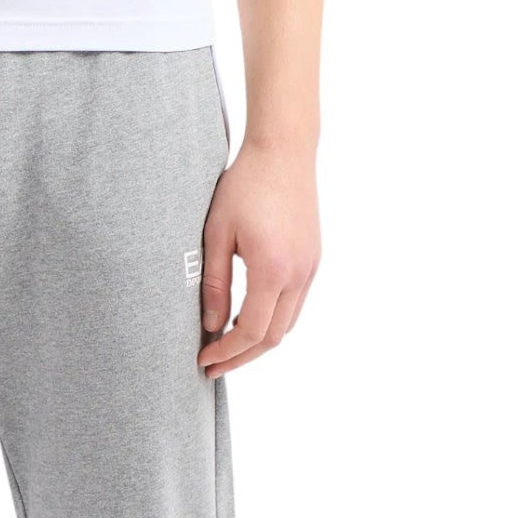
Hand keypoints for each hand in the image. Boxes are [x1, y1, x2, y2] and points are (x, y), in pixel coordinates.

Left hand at [197, 140, 319, 377]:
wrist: (283, 151)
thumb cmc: (244, 185)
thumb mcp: (217, 232)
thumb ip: (214, 282)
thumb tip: (210, 324)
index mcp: (272, 270)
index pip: (250, 331)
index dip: (227, 352)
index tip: (204, 361)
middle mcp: (298, 275)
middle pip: (272, 337)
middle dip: (242, 356)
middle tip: (213, 365)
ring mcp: (310, 267)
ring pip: (287, 323)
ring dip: (259, 340)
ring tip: (228, 345)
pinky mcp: (313, 258)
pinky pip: (296, 302)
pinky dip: (274, 318)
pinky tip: (250, 314)